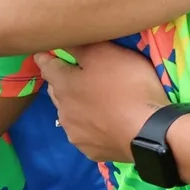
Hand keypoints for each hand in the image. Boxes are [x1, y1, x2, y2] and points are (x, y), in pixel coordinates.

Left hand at [38, 44, 168, 163]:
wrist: (147, 131)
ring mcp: (76, 133)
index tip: (42, 53)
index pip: (48, 67)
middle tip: (73, 76)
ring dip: (75, 107)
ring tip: (91, 104)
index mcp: (65, 85)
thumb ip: (81, 46)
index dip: (46, 58)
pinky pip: (85, 134)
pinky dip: (90, 127)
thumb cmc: (127, 86)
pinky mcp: (91, 150)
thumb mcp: (107, 54)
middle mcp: (64, 110)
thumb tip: (60, 39)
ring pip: (69, 115)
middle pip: (56, 92)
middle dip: (61, 83)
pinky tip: (102, 126)